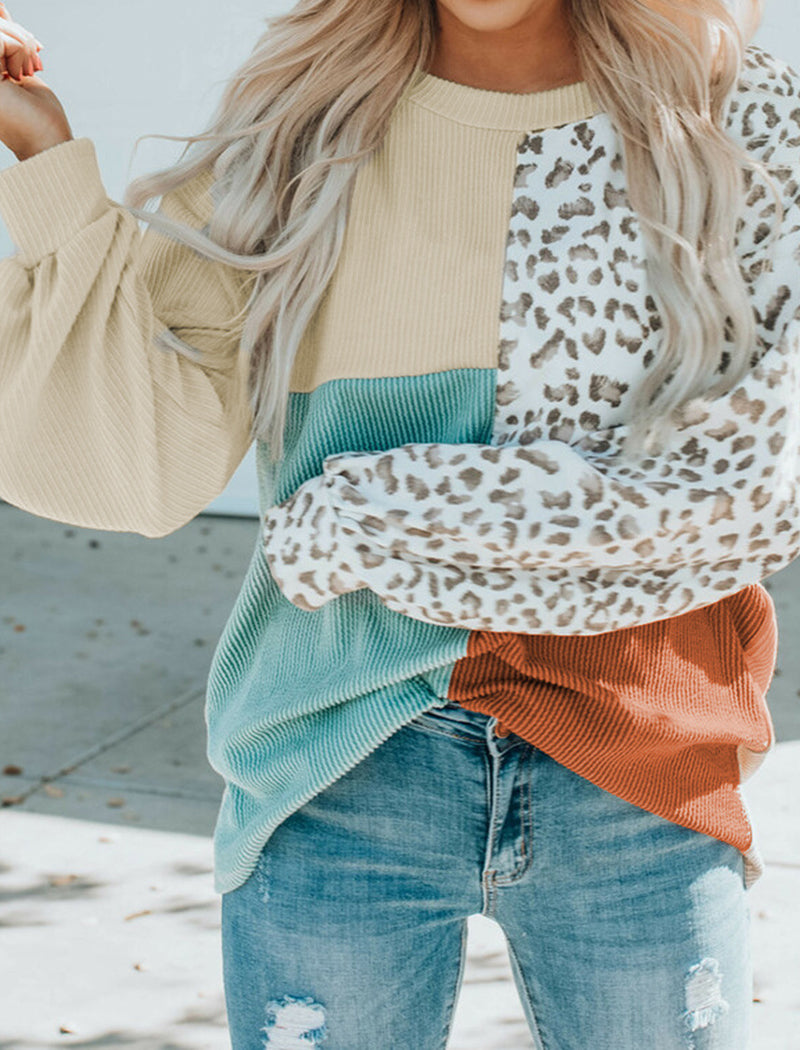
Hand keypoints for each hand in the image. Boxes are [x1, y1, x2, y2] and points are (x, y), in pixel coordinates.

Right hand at [0, 3, 72, 160]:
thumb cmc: (39, 117)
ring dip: (20, 42)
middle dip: (17, 34)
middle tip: (37, 56)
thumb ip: (6, 40)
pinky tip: (25, 73)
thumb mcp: (20, 67)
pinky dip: (18, 48)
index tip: (36, 49)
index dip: (11, 30)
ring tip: (32, 67)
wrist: (48, 144)